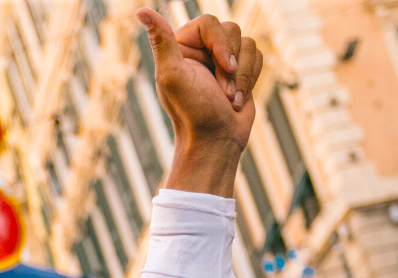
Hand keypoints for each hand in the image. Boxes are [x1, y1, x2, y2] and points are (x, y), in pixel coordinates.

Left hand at [136, 9, 262, 197]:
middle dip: (231, 64)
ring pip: (248, 42)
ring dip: (243, 75)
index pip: (209, 22)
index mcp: (179, 48)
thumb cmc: (193, 112)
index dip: (220, 43)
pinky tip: (237, 101)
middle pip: (231, 29)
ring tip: (229, 99)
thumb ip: (161, 42)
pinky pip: (258, 55)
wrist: (215, 142)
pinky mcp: (239, 71)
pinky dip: (252, 78)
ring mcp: (220, 61)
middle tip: (221, 91)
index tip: (224, 66)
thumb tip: (141, 11)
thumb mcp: (172, 75)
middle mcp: (199, 51)